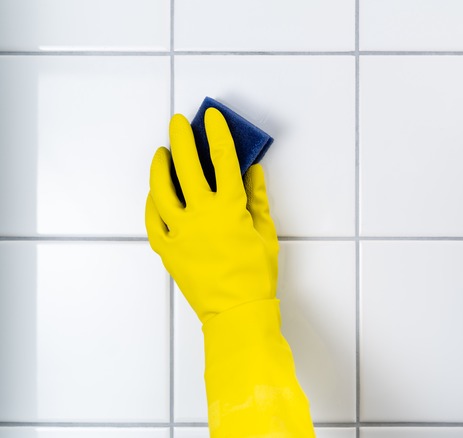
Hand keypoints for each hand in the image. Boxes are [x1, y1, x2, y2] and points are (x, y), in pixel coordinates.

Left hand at [145, 108, 278, 322]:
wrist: (237, 311)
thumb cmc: (256, 275)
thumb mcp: (266, 233)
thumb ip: (258, 198)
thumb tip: (254, 172)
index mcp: (230, 208)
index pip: (223, 159)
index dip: (218, 134)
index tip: (212, 118)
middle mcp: (201, 215)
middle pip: (187, 166)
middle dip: (182, 138)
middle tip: (179, 123)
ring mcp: (180, 231)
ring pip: (161, 189)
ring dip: (160, 166)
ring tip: (161, 153)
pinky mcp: (167, 249)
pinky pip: (152, 219)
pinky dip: (152, 203)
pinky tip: (154, 193)